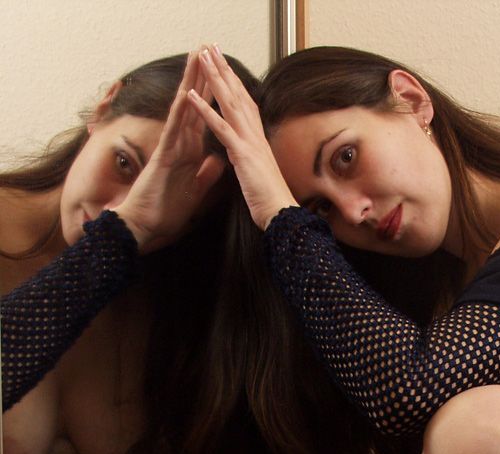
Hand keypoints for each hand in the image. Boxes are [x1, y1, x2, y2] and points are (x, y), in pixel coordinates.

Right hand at [111, 53, 225, 251]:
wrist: (146, 227)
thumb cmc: (166, 211)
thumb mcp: (195, 190)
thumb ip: (206, 173)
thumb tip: (219, 159)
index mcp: (189, 152)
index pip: (203, 117)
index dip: (213, 95)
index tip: (222, 74)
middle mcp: (179, 144)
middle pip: (193, 104)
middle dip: (202, 77)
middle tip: (209, 48)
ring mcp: (169, 147)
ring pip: (182, 109)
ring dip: (190, 83)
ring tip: (196, 56)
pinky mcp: (162, 156)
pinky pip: (171, 130)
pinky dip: (178, 112)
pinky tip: (184, 94)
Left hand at [189, 45, 297, 229]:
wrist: (281, 215)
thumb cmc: (270, 201)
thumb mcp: (256, 176)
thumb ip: (247, 161)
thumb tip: (240, 156)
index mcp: (257, 140)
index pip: (245, 105)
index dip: (234, 84)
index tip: (224, 66)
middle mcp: (255, 135)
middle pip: (237, 95)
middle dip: (223, 70)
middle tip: (211, 47)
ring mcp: (249, 143)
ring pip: (229, 103)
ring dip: (213, 78)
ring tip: (201, 57)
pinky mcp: (242, 154)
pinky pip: (220, 128)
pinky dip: (204, 110)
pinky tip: (190, 95)